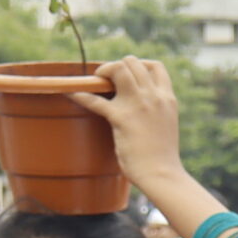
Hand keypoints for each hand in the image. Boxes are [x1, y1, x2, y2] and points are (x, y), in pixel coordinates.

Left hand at [70, 57, 184, 188]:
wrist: (162, 175)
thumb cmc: (162, 157)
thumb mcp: (166, 125)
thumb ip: (156, 112)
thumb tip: (141, 111)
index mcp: (167, 99)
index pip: (155, 66)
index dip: (138, 65)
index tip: (128, 76)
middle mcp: (154, 97)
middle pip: (133, 62)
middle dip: (116, 66)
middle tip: (106, 80)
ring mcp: (138, 105)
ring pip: (119, 69)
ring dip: (104, 71)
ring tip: (95, 81)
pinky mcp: (121, 118)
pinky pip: (95, 100)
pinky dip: (79, 95)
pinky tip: (69, 93)